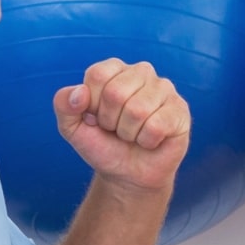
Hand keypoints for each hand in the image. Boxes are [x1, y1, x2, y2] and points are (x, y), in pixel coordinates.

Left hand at [56, 58, 190, 194]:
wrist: (128, 175)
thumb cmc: (104, 146)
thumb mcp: (72, 128)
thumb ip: (63, 105)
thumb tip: (80, 93)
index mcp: (114, 69)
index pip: (97, 76)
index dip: (92, 106)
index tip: (98, 118)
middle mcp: (141, 72)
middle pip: (116, 92)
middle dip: (111, 122)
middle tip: (117, 130)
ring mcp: (164, 89)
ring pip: (137, 110)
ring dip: (129, 133)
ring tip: (133, 135)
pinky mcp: (180, 109)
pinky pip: (156, 125)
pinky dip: (146, 141)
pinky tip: (150, 141)